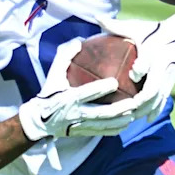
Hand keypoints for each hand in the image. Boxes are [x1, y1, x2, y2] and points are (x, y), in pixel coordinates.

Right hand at [18, 39, 139, 140]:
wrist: (40, 120)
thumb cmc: (50, 92)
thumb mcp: (53, 72)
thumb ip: (64, 55)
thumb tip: (80, 41)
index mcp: (67, 98)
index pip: (85, 94)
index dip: (99, 89)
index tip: (114, 82)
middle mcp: (74, 113)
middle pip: (100, 113)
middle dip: (118, 109)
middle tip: (134, 101)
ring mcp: (79, 125)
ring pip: (104, 125)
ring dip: (120, 120)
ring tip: (134, 112)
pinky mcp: (82, 132)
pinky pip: (102, 132)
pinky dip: (115, 129)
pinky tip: (126, 123)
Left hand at [99, 14, 174, 122]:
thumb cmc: (154, 31)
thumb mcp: (136, 27)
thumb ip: (115, 25)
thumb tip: (96, 17)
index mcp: (154, 52)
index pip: (147, 63)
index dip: (140, 70)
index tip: (132, 74)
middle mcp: (162, 67)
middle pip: (152, 89)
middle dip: (139, 102)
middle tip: (123, 110)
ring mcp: (168, 78)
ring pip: (157, 99)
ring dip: (145, 110)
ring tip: (130, 119)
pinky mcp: (171, 83)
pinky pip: (163, 100)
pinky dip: (156, 110)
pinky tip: (147, 120)